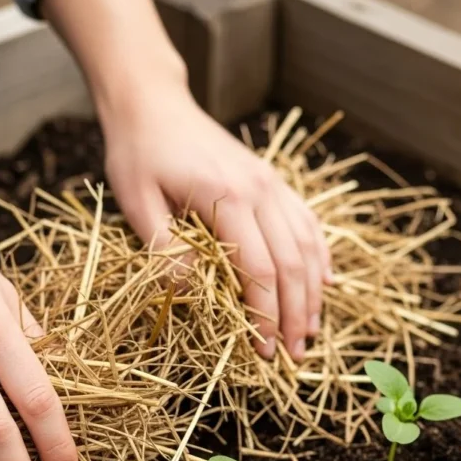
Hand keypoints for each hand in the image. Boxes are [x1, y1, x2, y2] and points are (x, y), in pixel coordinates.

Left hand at [103, 85, 331, 361]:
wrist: (154, 103)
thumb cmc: (139, 153)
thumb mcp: (136, 202)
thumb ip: (164, 249)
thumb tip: (189, 294)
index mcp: (226, 197)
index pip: (258, 270)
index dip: (265, 315)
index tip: (263, 350)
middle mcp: (260, 189)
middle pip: (291, 264)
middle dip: (295, 316)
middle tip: (293, 356)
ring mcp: (272, 184)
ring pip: (307, 246)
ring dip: (312, 294)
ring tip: (310, 332)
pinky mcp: (273, 182)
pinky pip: (307, 223)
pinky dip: (320, 257)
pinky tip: (324, 284)